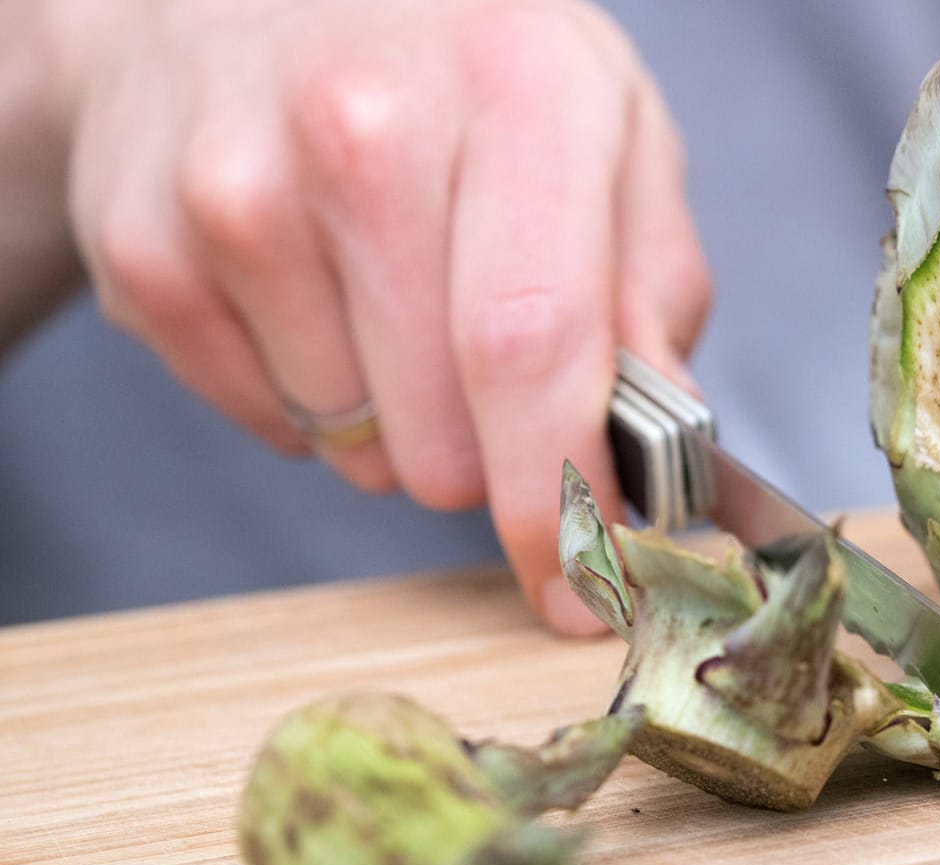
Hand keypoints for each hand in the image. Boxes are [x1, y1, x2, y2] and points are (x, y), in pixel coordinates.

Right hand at [50, 0, 709, 633]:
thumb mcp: (606, 129)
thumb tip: (662, 458)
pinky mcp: (144, 249)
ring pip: (357, 447)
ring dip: (398, 419)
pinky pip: (268, 425)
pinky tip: (315, 289)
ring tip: (392, 290)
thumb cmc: (460, 65)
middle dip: (495, 452)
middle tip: (488, 355)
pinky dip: (310, 395)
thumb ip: (651, 289)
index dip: (560, 501)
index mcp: (513, 92)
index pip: (531, 348)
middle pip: (447, 434)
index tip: (586, 591)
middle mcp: (359, 131)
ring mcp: (232, 191)